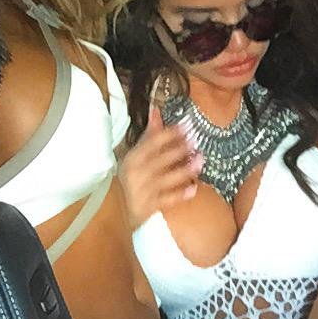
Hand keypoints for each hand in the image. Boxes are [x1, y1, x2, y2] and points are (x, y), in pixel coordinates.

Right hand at [118, 108, 202, 229]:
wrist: (117, 209)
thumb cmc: (129, 177)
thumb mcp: (136, 154)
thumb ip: (149, 133)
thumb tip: (156, 109)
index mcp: (133, 158)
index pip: (151, 143)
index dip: (169, 133)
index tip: (185, 126)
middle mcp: (137, 173)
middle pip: (160, 159)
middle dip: (178, 149)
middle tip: (195, 141)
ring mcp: (144, 191)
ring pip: (165, 179)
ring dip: (184, 170)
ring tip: (200, 161)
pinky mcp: (150, 206)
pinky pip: (167, 200)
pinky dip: (181, 195)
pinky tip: (194, 189)